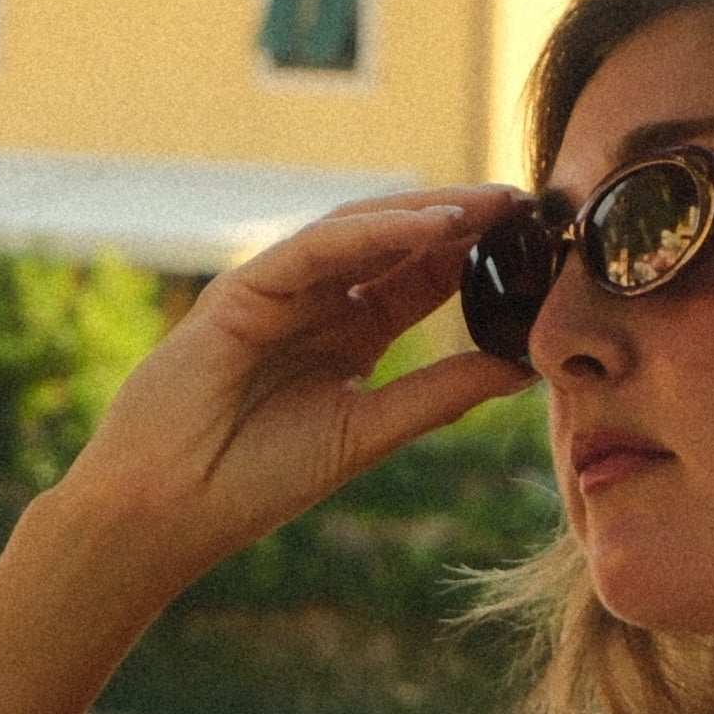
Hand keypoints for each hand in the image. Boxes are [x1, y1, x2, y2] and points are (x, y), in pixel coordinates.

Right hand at [47, 184, 530, 596]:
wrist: (169, 511)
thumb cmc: (257, 479)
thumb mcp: (369, 430)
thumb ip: (441, 393)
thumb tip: (524, 365)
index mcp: (348, 334)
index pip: (422, 278)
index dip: (481, 255)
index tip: (544, 241)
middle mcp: (316, 302)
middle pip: (399, 243)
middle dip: (465, 219)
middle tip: (532, 202)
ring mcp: (277, 291)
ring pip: (361, 232)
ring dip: (429, 213)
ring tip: (495, 203)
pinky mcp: (241, 291)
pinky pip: (314, 249)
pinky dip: (373, 234)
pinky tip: (430, 226)